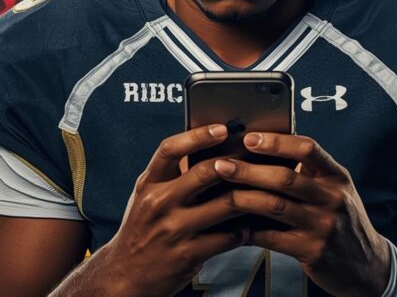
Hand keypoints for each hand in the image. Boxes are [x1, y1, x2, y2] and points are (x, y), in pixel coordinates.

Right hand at [74, 125, 246, 296]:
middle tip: (257, 159)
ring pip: (226, 204)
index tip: (222, 128)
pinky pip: (229, 236)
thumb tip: (210, 145)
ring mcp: (174, 230)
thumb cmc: (143, 230)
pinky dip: (245, 229)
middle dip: (236, 164)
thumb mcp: (148, 196)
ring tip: (264, 190)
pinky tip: (251, 225)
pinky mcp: (188, 254)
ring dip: (251, 197)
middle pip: (206, 172)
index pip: (170, 150)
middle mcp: (158, 203)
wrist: (123, 277)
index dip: (198, 136)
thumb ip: (172, 173)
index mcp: (148, 184)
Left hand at [214, 133, 390, 296]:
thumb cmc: (342, 220)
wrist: (366, 263)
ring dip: (243, 198)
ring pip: (275, 206)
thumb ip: (311, 173)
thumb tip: (266, 152)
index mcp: (337, 176)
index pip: (308, 149)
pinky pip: (272, 237)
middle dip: (249, 170)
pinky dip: (249, 230)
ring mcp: (323, 226)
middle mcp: (333, 198)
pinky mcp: (312, 251)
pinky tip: (233, 225)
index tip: (250, 138)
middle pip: (286, 177)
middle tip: (221, 165)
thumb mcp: (337, 190)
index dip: (277, 142)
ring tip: (221, 193)